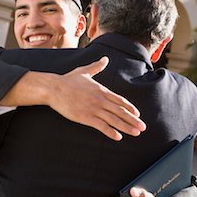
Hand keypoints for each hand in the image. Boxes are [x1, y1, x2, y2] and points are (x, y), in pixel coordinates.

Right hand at [0, 57, 145, 140]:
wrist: (54, 88)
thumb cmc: (68, 80)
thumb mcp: (84, 72)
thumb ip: (96, 66)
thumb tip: (105, 59)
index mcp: (101, 90)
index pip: (120, 100)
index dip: (130, 108)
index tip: (138, 114)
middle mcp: (100, 100)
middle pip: (120, 111)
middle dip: (133, 120)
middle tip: (143, 127)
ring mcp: (93, 109)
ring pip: (113, 120)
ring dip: (126, 127)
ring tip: (136, 133)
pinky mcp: (85, 117)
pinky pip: (101, 126)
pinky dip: (110, 131)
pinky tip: (118, 137)